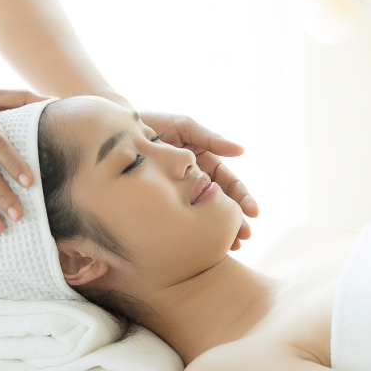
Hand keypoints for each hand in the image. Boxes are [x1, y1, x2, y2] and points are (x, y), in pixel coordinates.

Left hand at [138, 110, 257, 250]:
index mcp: (204, 164)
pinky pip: (179, 218)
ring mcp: (178, 193)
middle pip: (220, 204)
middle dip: (234, 221)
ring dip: (218, 230)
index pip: (228, 185)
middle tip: (243, 238)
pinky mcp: (162, 201)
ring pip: (202, 215)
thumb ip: (209, 139)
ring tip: (230, 247)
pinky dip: (191, 230)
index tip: (252, 212)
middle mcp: (194, 181)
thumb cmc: (153, 124)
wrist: (118, 133)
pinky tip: (199, 245)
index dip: (242, 198)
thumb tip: (241, 151)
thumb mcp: (183, 127)